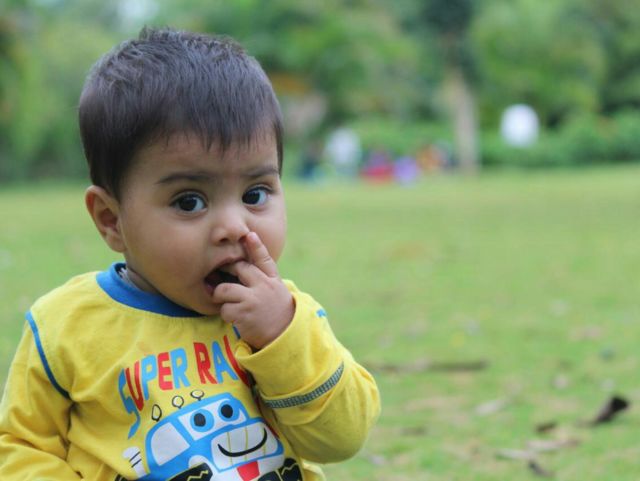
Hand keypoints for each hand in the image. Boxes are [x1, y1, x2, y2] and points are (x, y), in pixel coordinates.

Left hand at [212, 232, 294, 348]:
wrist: (284, 337)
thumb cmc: (275, 313)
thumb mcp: (275, 292)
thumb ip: (262, 278)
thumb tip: (244, 265)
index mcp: (272, 280)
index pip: (263, 259)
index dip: (255, 246)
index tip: (248, 235)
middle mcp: (264, 286)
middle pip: (238, 268)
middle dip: (226, 271)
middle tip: (223, 279)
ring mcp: (253, 299)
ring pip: (225, 289)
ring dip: (222, 297)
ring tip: (229, 304)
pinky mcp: (244, 314)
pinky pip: (224, 309)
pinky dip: (226, 314)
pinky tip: (237, 318)